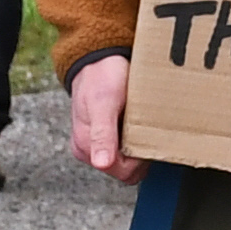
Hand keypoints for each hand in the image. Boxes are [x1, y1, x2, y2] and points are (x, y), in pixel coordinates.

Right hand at [68, 55, 146, 182]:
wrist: (99, 57)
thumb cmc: (101, 77)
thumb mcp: (103, 104)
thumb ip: (102, 134)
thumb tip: (101, 163)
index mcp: (86, 147)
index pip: (124, 173)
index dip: (140, 159)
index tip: (144, 135)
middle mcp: (91, 149)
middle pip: (128, 170)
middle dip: (141, 153)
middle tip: (143, 126)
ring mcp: (98, 143)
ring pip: (130, 160)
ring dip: (140, 144)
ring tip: (139, 121)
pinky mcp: (107, 134)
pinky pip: (128, 147)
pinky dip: (138, 137)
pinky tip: (137, 121)